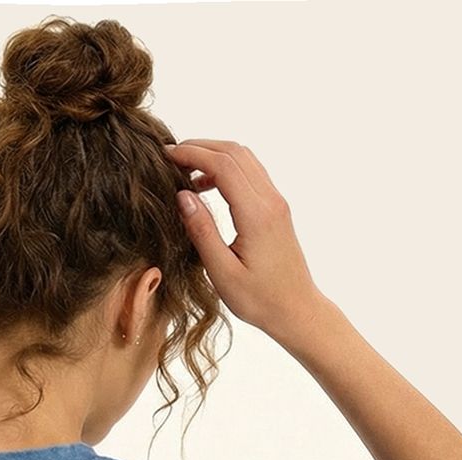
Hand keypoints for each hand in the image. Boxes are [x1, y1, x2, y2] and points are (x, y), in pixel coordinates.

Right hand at [164, 140, 331, 353]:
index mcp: (256, 215)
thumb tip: (182, 195)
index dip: (192, 154)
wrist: (296, 309)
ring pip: (244, 158)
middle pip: (234, 152)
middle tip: (170, 157)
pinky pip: (250, 173)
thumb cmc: (259, 300)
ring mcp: (276, 202)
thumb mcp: (223, 273)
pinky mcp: (276, 208)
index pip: (223, 165)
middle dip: (200, 147)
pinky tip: (207, 187)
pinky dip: (226, 169)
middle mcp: (270, 201)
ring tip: (185, 171)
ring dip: (214, 155)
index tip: (165, 156)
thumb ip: (202, 231)